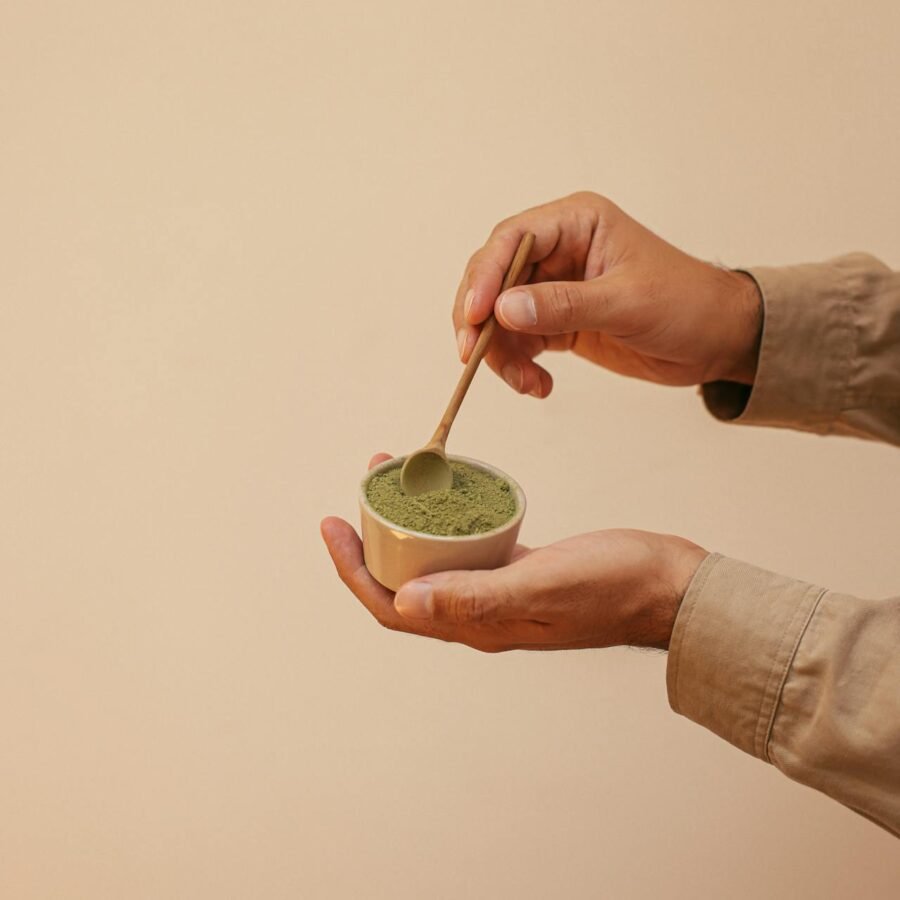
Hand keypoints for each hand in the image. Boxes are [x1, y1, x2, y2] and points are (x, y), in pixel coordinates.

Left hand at [320, 454, 707, 652]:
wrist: (669, 586)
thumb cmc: (614, 587)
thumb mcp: (541, 586)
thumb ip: (475, 597)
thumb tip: (402, 604)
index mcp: (476, 625)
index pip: (392, 607)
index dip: (353, 571)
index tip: (331, 523)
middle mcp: (480, 614)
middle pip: (404, 581)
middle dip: (372, 538)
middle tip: (363, 487)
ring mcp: (500, 592)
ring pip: (433, 560)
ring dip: (406, 523)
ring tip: (395, 478)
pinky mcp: (520, 568)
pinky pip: (467, 547)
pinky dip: (445, 519)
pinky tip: (447, 492)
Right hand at [453, 191, 761, 396]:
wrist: (716, 340)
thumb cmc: (686, 305)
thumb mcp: (626, 303)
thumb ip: (563, 306)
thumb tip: (503, 311)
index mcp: (576, 223)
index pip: (511, 241)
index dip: (485, 277)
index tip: (473, 317)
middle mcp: (559, 250)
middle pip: (494, 279)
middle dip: (480, 320)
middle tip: (472, 356)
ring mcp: (555, 287)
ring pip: (501, 316)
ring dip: (501, 352)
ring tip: (526, 383)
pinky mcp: (558, 321)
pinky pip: (519, 341)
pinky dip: (519, 366)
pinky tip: (539, 385)